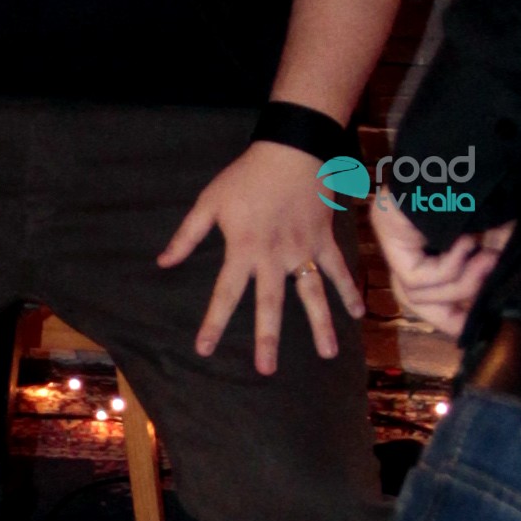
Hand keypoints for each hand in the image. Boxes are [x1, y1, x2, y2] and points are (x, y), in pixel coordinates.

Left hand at [161, 142, 367, 371]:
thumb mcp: (210, 202)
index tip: (205, 348)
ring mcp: (302, 251)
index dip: (214, 322)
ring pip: (312, 294)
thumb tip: (163, 262)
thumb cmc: (246, 176)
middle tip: (267, 370)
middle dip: (267, 339)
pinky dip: (349, 290)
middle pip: (270, 305)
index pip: (225, 294)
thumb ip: (187, 235)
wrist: (291, 150)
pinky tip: (357, 312)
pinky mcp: (323, 241)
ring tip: (327, 353)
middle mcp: (274, 258)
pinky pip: (337, 269)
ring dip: (321, 324)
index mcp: (243, 250)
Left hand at [370, 189, 514, 340]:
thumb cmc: (496, 188)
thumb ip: (485, 278)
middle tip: (486, 296)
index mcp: (429, 245)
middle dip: (453, 308)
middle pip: (415, 302)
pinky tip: (467, 244)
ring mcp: (394, 235)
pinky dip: (449, 268)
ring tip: (488, 258)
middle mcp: (406, 242)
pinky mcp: (390, 230)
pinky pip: (416, 277)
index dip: (450, 319)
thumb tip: (482, 315)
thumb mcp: (496, 241)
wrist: (486, 148)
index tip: (475, 329)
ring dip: (460, 282)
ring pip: (415, 294)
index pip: (427, 296)